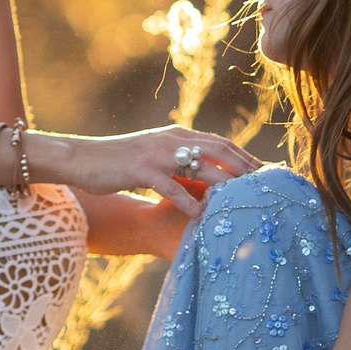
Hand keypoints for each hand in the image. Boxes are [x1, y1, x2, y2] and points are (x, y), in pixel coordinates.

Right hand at [43, 125, 256, 205]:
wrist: (82, 158)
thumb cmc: (119, 161)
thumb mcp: (155, 157)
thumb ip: (180, 161)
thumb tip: (208, 176)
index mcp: (177, 135)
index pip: (221, 143)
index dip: (246, 157)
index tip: (268, 173)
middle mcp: (171, 140)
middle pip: (218, 150)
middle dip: (246, 168)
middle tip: (267, 187)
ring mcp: (156, 154)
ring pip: (199, 166)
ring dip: (224, 183)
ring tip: (245, 201)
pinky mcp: (140, 170)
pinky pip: (171, 186)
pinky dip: (188, 200)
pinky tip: (202, 214)